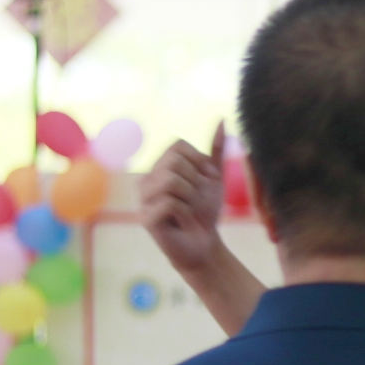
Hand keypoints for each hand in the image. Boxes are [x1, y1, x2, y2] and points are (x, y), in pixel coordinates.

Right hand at [141, 122, 228, 274]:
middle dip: (196, 182)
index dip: (198, 162)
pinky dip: (185, 213)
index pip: (177, 146)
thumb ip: (216, 150)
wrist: (204, 244)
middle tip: (196, 200)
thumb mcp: (214, 177)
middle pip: (174, 162)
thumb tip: (222, 120)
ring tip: (190, 211)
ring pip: (171, 180)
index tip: (206, 181)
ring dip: (191, 197)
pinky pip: (170, 203)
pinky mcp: (146, 219)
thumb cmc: (205, 211)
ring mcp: (143, 199)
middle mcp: (146, 180)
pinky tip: (183, 223)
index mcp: (159, 167)